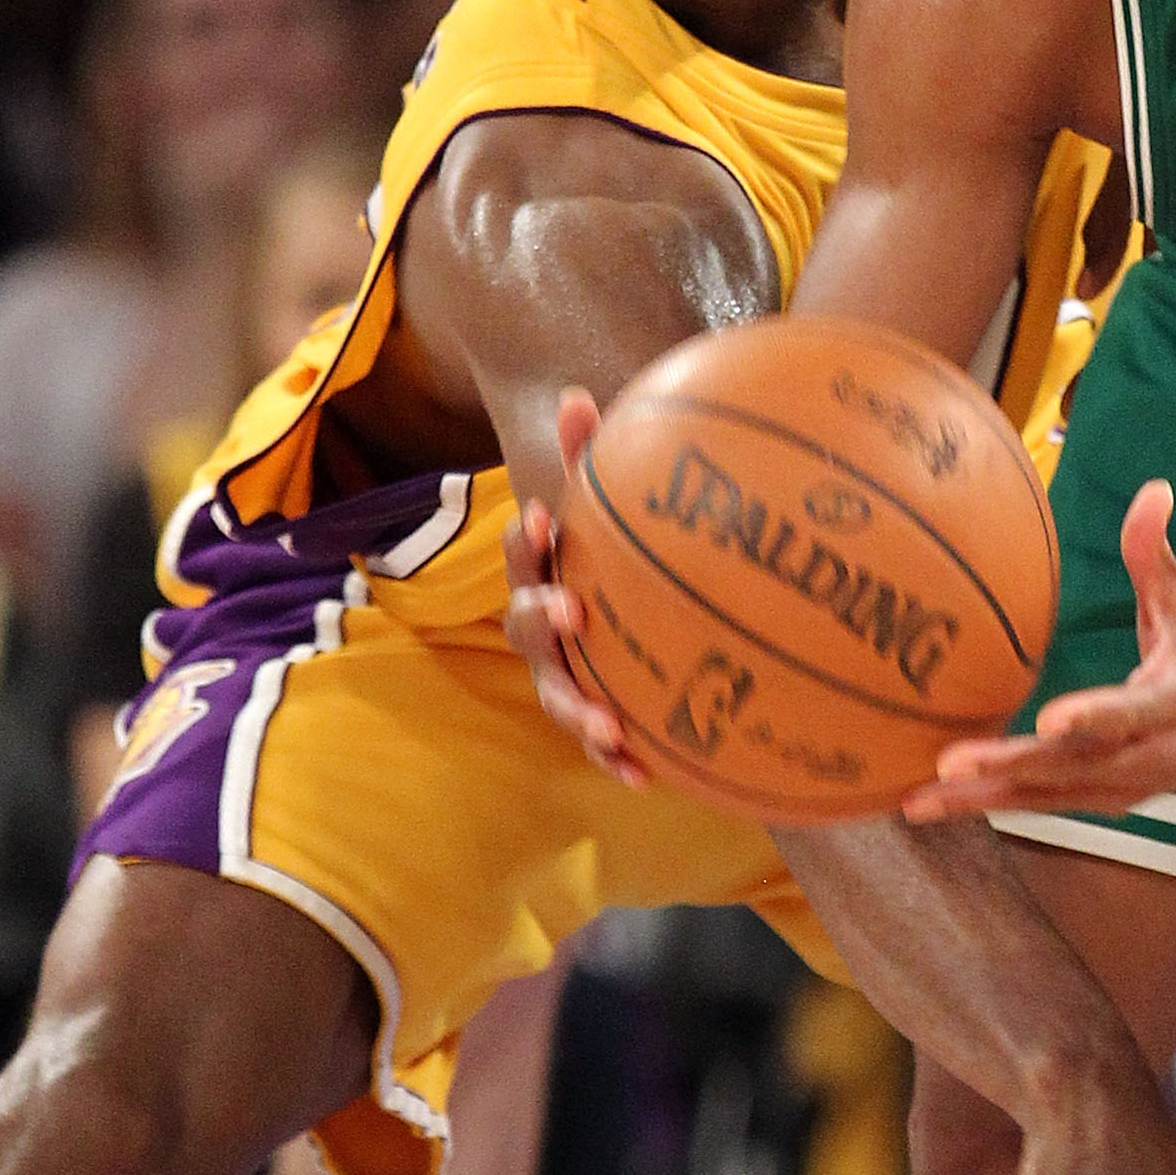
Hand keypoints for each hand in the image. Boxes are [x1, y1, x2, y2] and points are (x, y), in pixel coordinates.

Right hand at [500, 388, 649, 788]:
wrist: (650, 626)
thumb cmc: (627, 558)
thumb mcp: (617, 506)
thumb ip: (595, 460)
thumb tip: (576, 396)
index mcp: (550, 573)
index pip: (525, 552)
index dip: (524, 540)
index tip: (539, 519)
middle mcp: (548, 628)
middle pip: (527, 625)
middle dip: (543, 619)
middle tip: (572, 611)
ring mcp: (568, 676)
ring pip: (560, 695)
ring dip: (578, 708)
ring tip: (605, 722)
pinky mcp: (599, 718)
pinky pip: (604, 743)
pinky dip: (618, 759)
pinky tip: (645, 777)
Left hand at [906, 480, 1175, 820]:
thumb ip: (1156, 554)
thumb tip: (1153, 489)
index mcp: (1168, 702)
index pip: (1128, 712)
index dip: (1092, 717)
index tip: (1049, 720)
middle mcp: (1144, 754)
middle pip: (1071, 766)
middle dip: (1009, 767)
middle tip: (948, 764)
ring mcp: (1124, 786)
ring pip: (1047, 797)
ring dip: (982, 799)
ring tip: (918, 800)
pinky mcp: (1104, 802)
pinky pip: (1042, 805)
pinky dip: (991, 805)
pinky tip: (938, 804)